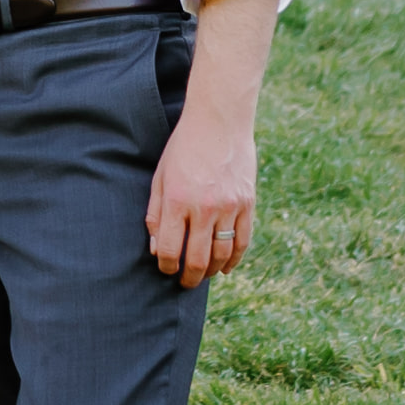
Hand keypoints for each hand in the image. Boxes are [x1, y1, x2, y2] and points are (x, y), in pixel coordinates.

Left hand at [147, 109, 257, 285]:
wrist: (219, 121)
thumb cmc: (184, 148)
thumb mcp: (161, 178)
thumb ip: (156, 215)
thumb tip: (157, 250)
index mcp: (178, 200)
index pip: (171, 249)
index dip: (167, 266)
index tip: (166, 269)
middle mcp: (205, 207)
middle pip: (198, 258)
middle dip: (189, 277)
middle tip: (185, 283)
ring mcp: (230, 206)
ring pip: (223, 254)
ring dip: (212, 271)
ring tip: (203, 276)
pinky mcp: (247, 203)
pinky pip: (243, 241)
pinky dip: (235, 259)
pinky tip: (226, 267)